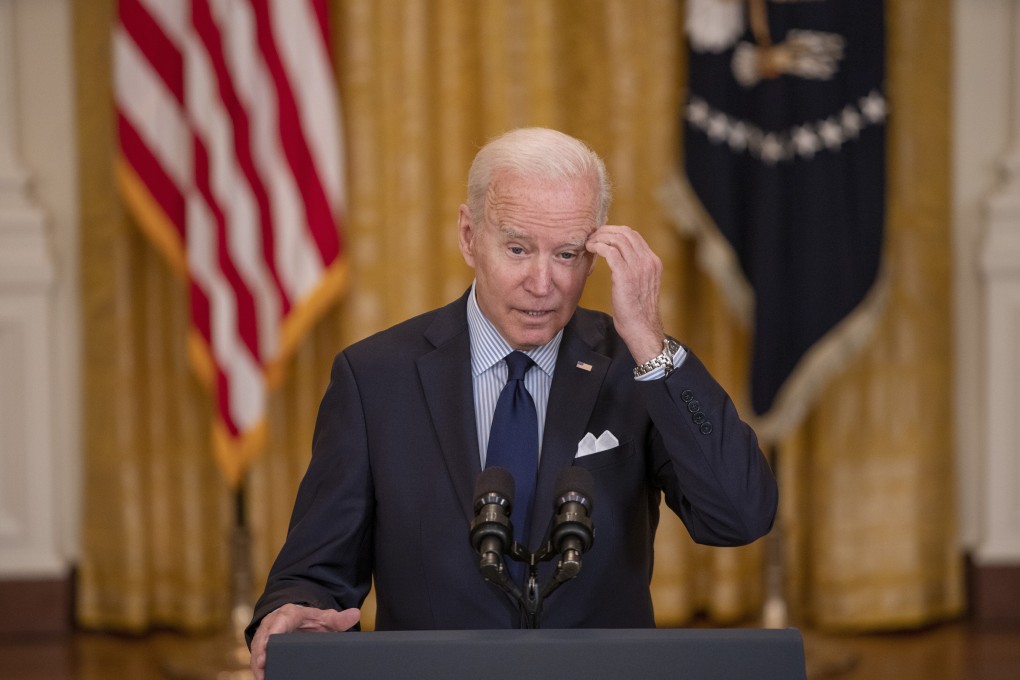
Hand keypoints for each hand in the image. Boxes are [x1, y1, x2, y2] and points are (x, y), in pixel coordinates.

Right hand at [249, 604, 360, 679]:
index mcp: (290, 614)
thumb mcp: (325, 618)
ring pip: (257, 648)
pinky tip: (263, 677)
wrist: (296, 617)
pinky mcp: (260, 646)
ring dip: (258, 663)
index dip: (275, 631)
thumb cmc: (311, 620)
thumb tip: (356, 614)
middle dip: (261, 651)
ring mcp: (265, 634)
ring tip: (263, 677)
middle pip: (264, 637)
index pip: (281, 620)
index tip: (270, 643)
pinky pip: (256, 657)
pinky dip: (258, 668)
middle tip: (262, 665)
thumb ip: (339, 618)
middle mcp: (274, 623)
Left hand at [585, 225, 664, 362]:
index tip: (601, 236)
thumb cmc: (637, 311)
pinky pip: (610, 251)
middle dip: (605, 231)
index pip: (633, 235)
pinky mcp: (626, 275)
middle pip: (625, 233)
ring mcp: (639, 267)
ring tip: (588, 243)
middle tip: (591, 236)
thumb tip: (617, 258)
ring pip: (617, 239)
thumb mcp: (640, 285)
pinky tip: (590, 249)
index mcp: (653, 261)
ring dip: (600, 237)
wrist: (642, 329)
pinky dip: (598, 246)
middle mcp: (648, 261)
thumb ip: (633, 269)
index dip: (614, 231)